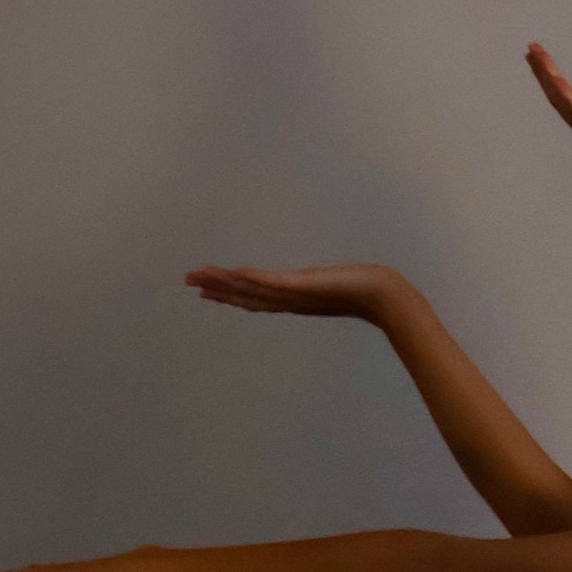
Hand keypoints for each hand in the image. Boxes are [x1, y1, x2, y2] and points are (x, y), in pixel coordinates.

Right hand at [185, 262, 408, 318]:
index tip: (208, 290)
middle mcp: (290, 300)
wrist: (382, 296)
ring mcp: (294, 294)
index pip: (256, 298)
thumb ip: (327, 284)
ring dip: (223, 283)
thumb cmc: (367, 291)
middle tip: (189, 282)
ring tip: (198, 276)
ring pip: (251, 289)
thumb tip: (325, 280)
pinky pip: (269, 281)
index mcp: (296, 300)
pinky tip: (231, 271)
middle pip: (246, 296)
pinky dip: (248, 278)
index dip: (230, 294)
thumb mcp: (339, 285)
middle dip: (217, 289)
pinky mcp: (302, 285)